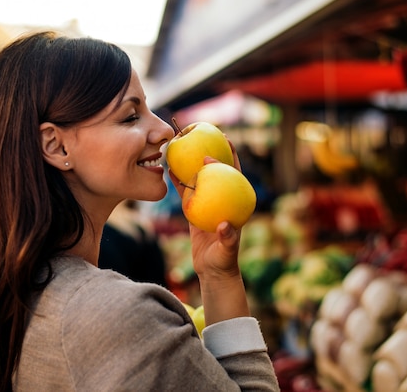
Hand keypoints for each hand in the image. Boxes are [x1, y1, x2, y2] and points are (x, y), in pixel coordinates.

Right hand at [168, 141, 242, 278]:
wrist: (211, 271)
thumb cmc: (223, 261)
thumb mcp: (227, 250)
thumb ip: (228, 239)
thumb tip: (226, 225)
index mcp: (234, 203)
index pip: (236, 175)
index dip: (233, 157)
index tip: (227, 140)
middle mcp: (222, 199)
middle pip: (217, 171)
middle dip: (212, 152)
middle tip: (202, 136)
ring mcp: (207, 203)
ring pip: (200, 178)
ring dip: (192, 164)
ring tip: (184, 147)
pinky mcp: (194, 211)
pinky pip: (186, 192)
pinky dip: (179, 181)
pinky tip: (170, 169)